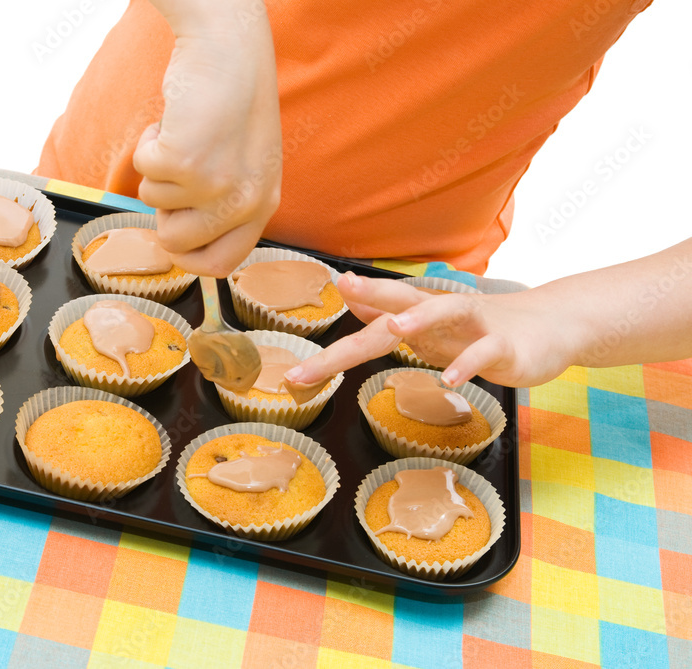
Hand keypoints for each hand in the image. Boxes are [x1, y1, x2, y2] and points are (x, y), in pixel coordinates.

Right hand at [133, 0, 281, 276]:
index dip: (188, 257)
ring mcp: (214, 185)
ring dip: (158, 166)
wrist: (228, 51)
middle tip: (178, 171)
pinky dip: (148, 142)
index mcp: (262, 205)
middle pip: (176, 243)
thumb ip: (225, 205)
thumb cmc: (231, 102)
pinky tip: (175, 121)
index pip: (221, 265)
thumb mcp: (245, 164)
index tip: (174, 234)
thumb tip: (180, 244)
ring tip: (186, 133)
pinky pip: (143, 170)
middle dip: (163, 210)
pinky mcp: (184, 163)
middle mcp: (243, 202)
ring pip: (153, 201)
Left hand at [285, 273, 579, 387]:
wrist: (553, 325)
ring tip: (394, 328)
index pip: (373, 318)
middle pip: (400, 304)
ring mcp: (474, 326)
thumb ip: (391, 313)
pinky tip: (450, 380)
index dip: (339, 332)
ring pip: (446, 313)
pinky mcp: (505, 346)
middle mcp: (442, 313)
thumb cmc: (481, 329)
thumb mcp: (431, 325)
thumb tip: (350, 297)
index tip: (304, 341)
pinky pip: (484, 354)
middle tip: (343, 288)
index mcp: (419, 314)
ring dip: (420, 319)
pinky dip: (467, 365)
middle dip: (369, 297)